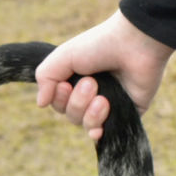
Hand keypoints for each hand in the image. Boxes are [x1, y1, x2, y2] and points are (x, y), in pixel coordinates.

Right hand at [34, 12, 174, 141]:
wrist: (135, 43)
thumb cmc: (99, 46)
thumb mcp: (62, 56)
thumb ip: (45, 77)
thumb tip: (41, 104)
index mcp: (77, 80)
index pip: (59, 103)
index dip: (59, 99)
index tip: (65, 85)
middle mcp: (93, 93)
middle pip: (72, 115)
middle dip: (77, 102)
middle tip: (91, 82)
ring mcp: (111, 103)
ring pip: (88, 125)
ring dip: (90, 114)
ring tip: (103, 99)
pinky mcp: (127, 111)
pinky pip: (109, 132)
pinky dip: (99, 132)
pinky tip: (98, 131)